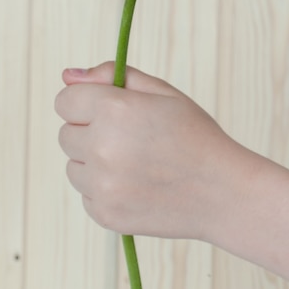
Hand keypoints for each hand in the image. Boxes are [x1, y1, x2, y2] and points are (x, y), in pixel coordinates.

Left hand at [55, 62, 234, 239]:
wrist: (223, 191)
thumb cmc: (194, 135)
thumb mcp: (161, 92)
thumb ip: (112, 76)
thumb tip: (67, 74)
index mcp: (114, 109)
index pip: (64, 100)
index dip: (86, 102)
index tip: (108, 109)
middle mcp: (101, 147)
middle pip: (66, 134)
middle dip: (89, 131)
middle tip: (130, 136)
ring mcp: (102, 185)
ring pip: (72, 166)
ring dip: (93, 162)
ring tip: (134, 162)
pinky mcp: (105, 214)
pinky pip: (85, 194)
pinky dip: (103, 189)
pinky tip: (136, 184)